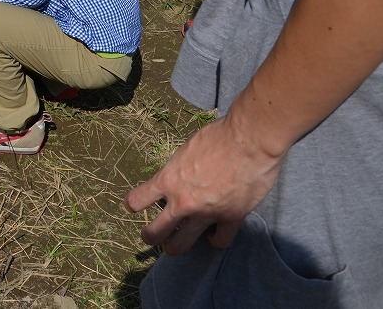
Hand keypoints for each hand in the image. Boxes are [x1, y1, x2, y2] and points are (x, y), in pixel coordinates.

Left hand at [125, 113, 284, 253]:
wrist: (249, 141)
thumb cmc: (217, 136)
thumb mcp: (185, 150)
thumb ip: (178, 170)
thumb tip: (177, 177)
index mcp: (168, 180)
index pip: (137, 201)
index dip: (134, 204)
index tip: (135, 205)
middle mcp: (182, 202)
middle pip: (154, 233)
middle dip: (150, 236)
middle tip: (152, 235)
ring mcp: (206, 214)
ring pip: (181, 245)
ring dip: (175, 246)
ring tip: (175, 244)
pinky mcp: (231, 219)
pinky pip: (220, 242)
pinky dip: (216, 240)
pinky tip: (214, 235)